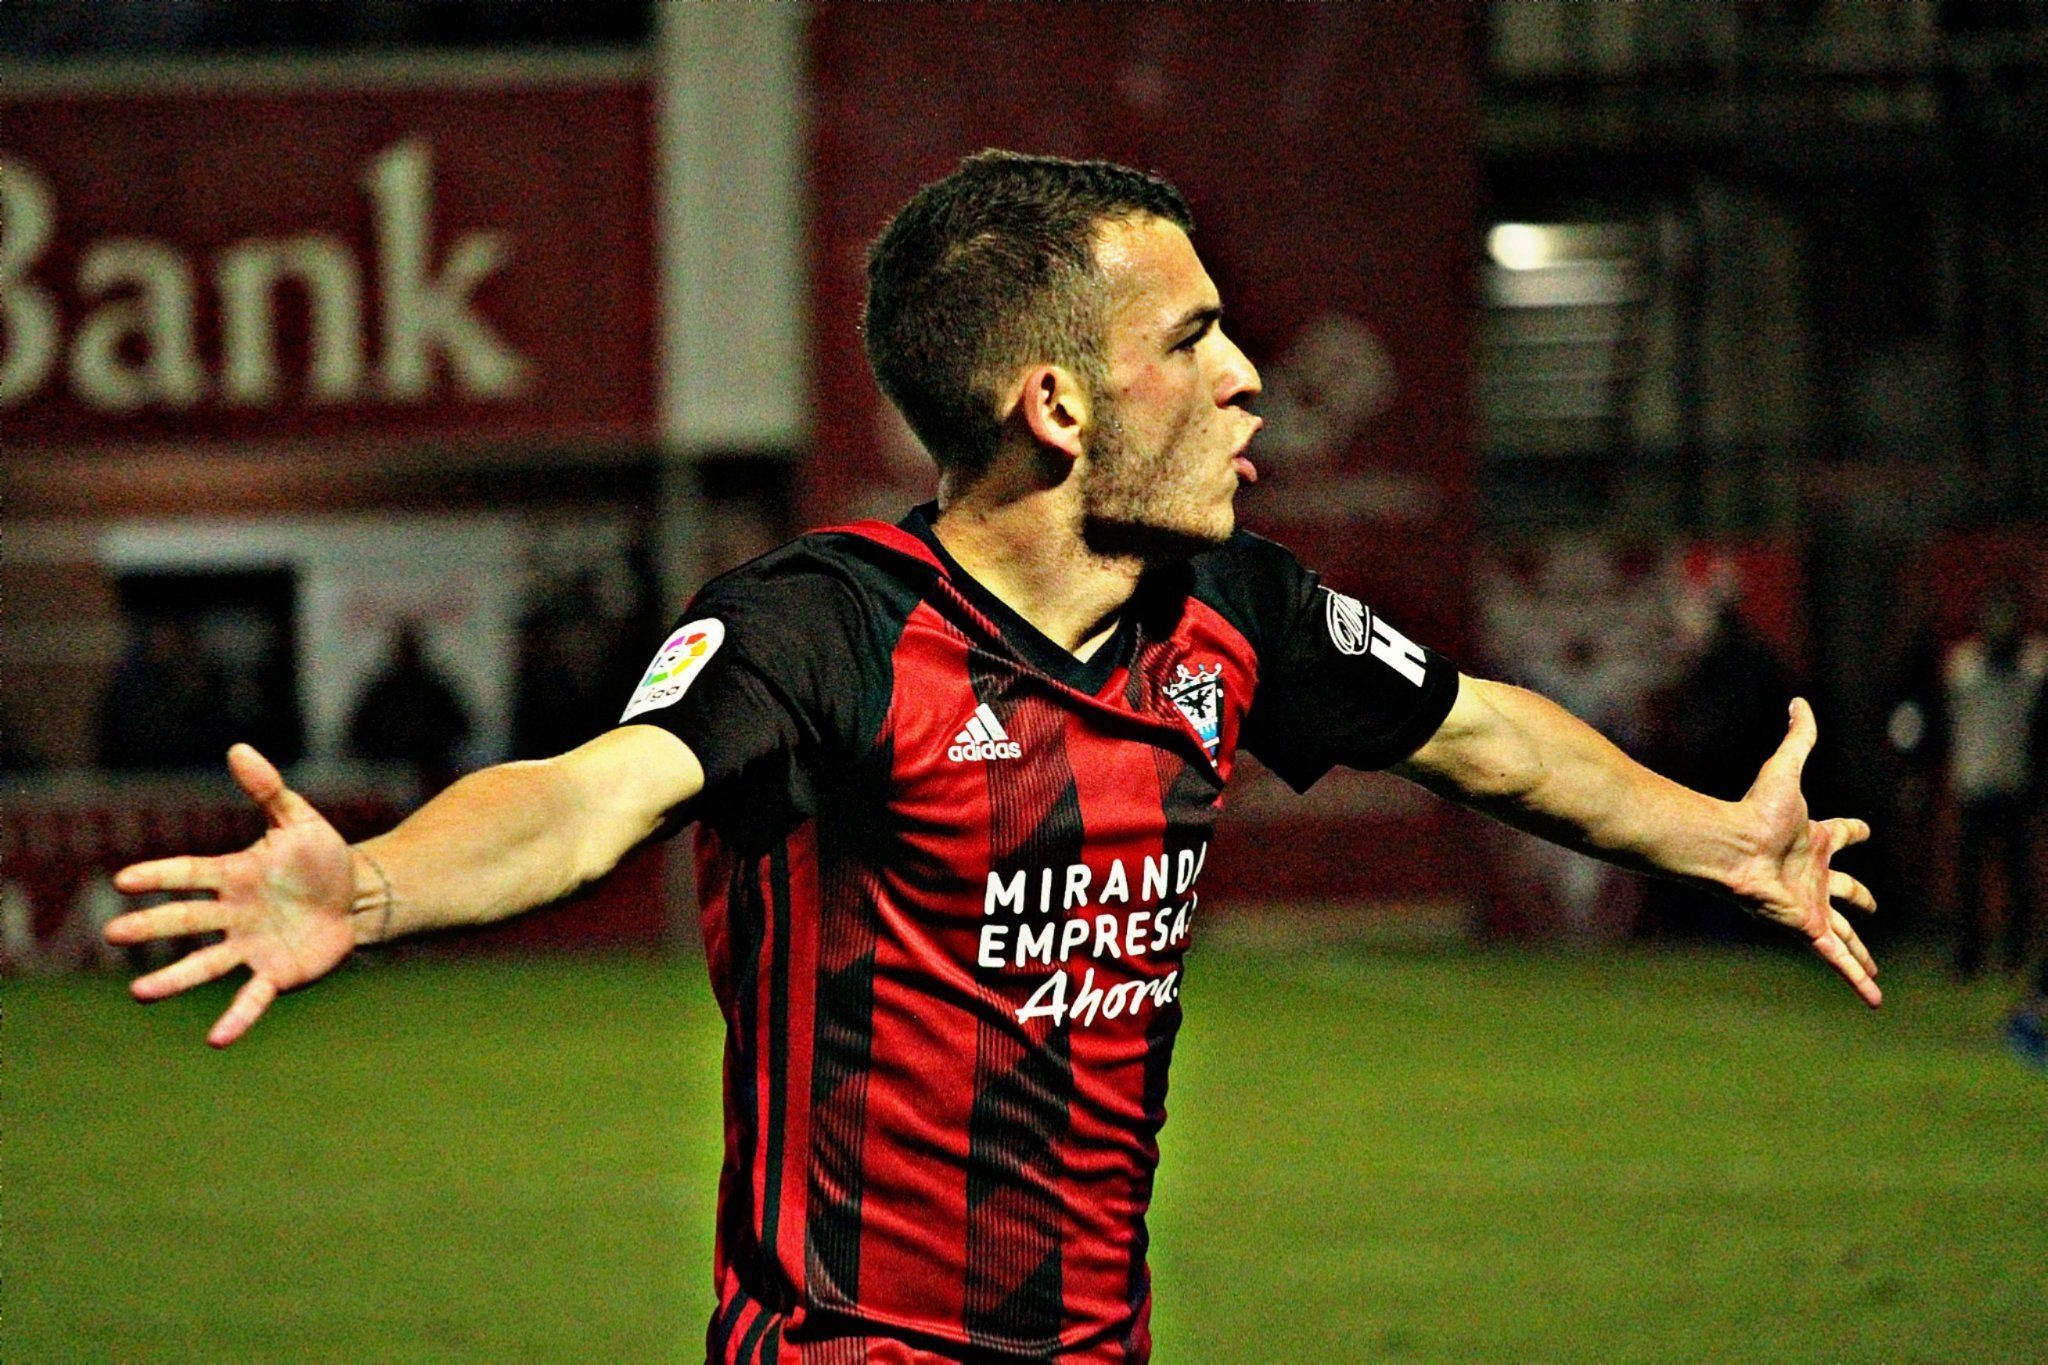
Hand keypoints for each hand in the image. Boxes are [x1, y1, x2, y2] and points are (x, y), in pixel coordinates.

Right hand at [107, 744, 358, 1045]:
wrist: (358, 896)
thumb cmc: (322, 857)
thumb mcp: (299, 819)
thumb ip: (268, 789)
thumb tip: (238, 749)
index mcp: (234, 876)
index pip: (190, 874)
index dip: (161, 877)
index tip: (125, 880)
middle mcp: (234, 914)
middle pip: (187, 921)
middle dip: (153, 926)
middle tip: (114, 934)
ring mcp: (252, 946)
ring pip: (206, 964)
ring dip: (175, 979)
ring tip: (140, 994)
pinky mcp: (277, 973)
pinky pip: (252, 997)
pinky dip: (236, 1018)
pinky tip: (216, 1039)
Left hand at [1726, 698, 1881, 1007]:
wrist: (1731, 846)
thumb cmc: (1755, 810)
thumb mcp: (1786, 770)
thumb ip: (1798, 738)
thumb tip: (1799, 700)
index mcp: (1815, 840)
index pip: (1843, 835)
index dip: (1854, 831)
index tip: (1864, 830)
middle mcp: (1814, 875)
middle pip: (1847, 890)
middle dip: (1859, 898)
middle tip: (1871, 906)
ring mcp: (1812, 903)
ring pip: (1845, 932)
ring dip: (1861, 952)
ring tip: (1875, 972)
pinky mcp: (1807, 926)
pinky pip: (1836, 956)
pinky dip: (1855, 977)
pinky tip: (1872, 997)